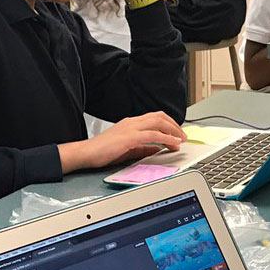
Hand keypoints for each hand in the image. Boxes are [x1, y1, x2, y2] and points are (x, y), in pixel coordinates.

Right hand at [58, 112, 185, 172]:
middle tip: (183, 136)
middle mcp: (132, 122)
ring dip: (173, 131)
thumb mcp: (128, 149)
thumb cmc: (102, 151)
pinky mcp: (129, 137)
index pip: (154, 117)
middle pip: (159, 117)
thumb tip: (158, 148)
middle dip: (174, 125)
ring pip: (158, 122)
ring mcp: (131, 128)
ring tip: (181, 140)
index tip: (178, 133)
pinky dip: (165, 138)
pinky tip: (172, 144)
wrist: (86, 153)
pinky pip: (152, 135)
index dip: (169, 123)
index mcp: (131, 123)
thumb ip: (144, 147)